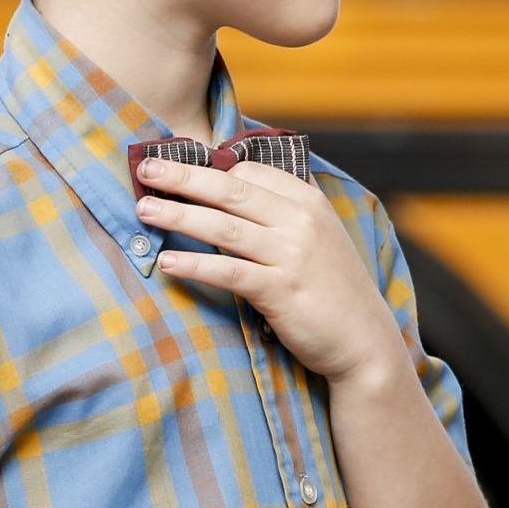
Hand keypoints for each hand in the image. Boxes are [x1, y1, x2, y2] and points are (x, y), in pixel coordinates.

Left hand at [134, 157, 405, 385]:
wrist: (363, 339)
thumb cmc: (333, 288)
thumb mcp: (319, 237)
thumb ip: (283, 212)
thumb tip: (233, 191)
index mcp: (310, 201)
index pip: (251, 172)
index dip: (210, 168)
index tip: (176, 168)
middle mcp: (302, 221)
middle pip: (232, 190)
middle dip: (184, 177)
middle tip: (147, 169)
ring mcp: (292, 255)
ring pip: (224, 227)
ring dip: (179, 216)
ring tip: (144, 210)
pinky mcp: (281, 290)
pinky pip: (229, 272)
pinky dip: (195, 265)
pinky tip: (167, 263)